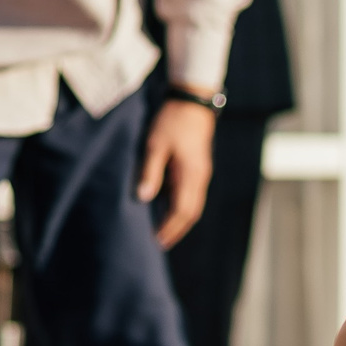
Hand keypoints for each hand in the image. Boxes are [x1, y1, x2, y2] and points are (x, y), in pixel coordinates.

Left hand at [140, 96, 217, 247]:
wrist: (193, 102)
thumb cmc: (172, 121)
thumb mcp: (155, 145)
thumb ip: (150, 172)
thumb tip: (144, 198)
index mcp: (190, 174)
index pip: (182, 210)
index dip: (169, 228)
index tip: (156, 240)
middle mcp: (199, 178)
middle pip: (191, 213)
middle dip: (176, 230)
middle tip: (159, 243)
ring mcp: (201, 174)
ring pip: (194, 206)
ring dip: (180, 221)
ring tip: (164, 232)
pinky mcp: (199, 169)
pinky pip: (193, 196)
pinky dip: (182, 208)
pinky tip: (169, 210)